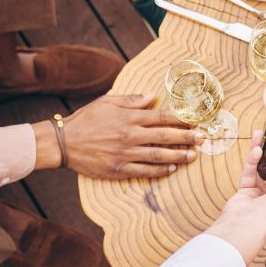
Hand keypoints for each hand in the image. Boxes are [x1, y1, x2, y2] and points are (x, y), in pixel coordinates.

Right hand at [35, 93, 203, 178]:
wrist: (63, 142)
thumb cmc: (86, 119)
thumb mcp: (107, 102)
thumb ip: (132, 100)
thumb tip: (152, 96)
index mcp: (129, 117)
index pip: (162, 117)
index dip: (182, 120)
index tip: (196, 121)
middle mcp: (130, 135)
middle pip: (165, 136)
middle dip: (187, 138)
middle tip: (202, 139)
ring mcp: (125, 153)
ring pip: (158, 155)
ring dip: (178, 156)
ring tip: (192, 156)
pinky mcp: (119, 169)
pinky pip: (144, 171)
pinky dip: (159, 170)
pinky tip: (171, 169)